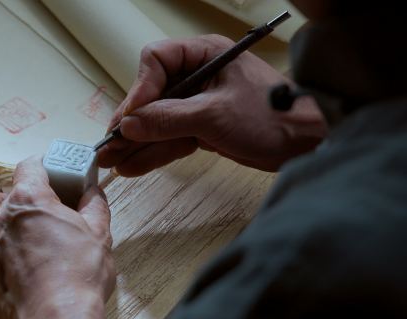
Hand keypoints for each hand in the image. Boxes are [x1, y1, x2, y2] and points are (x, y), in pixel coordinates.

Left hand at [0, 156, 115, 318]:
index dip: (40, 166)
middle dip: (14, 193)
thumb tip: (93, 190)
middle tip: (31, 204)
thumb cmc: (80, 278)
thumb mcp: (99, 235)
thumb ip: (94, 206)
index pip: (29, 168)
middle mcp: (0, 217)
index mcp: (30, 201)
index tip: (47, 172)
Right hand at [98, 35, 326, 175]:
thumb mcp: (215, 116)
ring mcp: (200, 103)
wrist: (307, 145)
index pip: (157, 62)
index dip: (139, 89)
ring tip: (112, 161)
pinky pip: (172, 138)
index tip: (130, 118)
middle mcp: (199, 75)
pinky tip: (133, 166)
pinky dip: (155, 152)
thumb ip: (168, 119)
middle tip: (109, 145)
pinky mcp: (204, 127)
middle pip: (152, 95)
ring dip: (137, 143)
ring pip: (159, 121)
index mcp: (204, 55)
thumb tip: (129, 125)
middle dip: (131, 123)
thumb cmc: (272, 117)